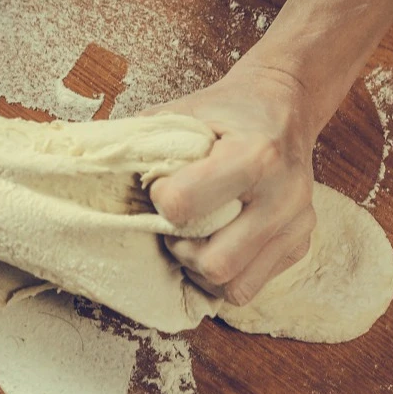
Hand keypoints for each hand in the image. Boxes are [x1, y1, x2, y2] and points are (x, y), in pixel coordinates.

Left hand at [144, 65, 317, 305]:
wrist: (286, 106)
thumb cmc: (228, 111)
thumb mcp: (184, 112)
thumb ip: (144, 141)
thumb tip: (90, 170)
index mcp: (255, 155)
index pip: (184, 206)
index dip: (160, 200)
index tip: (160, 187)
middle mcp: (284, 195)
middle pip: (215, 264)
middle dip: (182, 252)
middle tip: (176, 227)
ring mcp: (297, 224)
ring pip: (234, 287)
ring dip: (202, 272)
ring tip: (196, 242)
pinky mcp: (301, 244)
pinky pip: (252, 285)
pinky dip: (226, 275)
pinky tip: (218, 245)